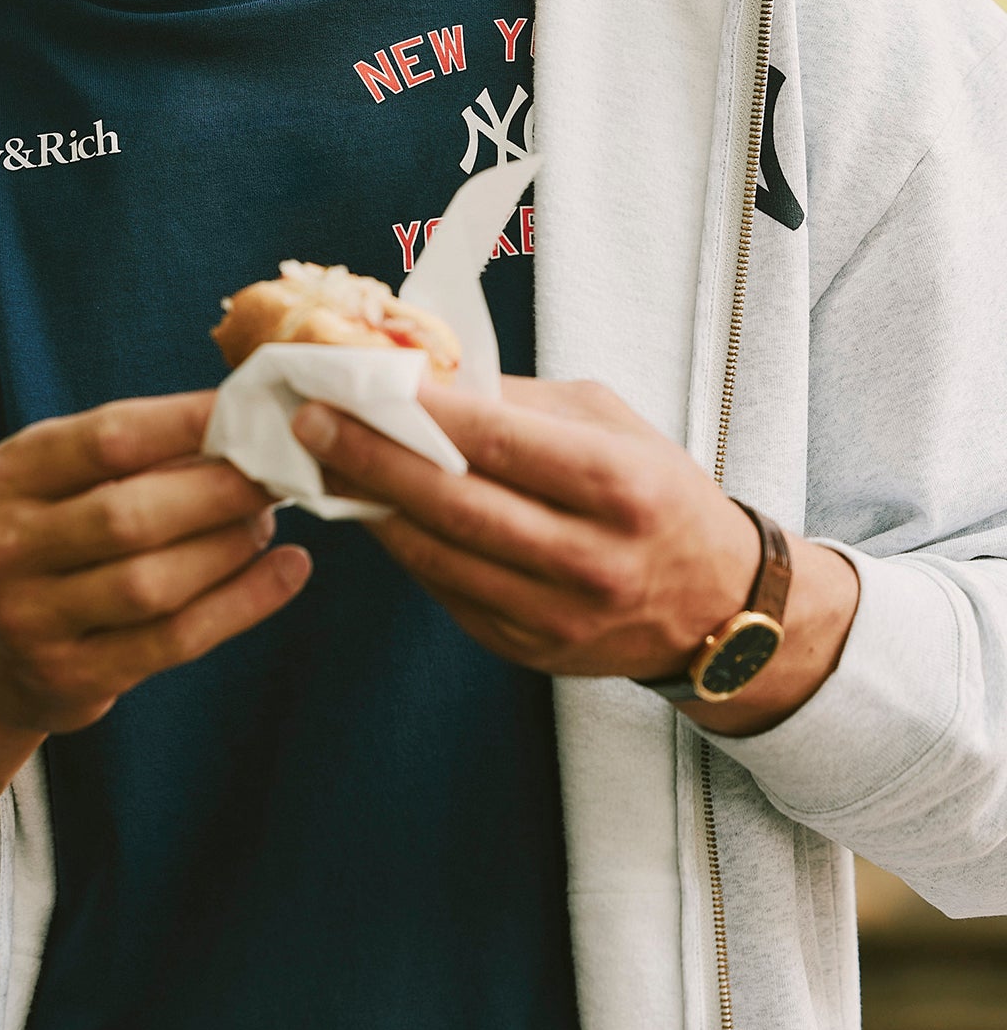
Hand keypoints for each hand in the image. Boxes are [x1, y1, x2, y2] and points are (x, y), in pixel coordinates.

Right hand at [0, 391, 311, 734]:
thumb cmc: (47, 543)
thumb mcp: (58, 484)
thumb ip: (137, 455)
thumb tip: (249, 425)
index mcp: (7, 477)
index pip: (108, 438)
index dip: (191, 421)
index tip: (256, 409)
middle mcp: (7, 547)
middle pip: (132, 515)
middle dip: (222, 490)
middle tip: (280, 472)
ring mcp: (33, 620)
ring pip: (154, 583)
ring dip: (231, 547)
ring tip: (268, 521)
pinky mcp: (70, 677)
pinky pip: (174, 639)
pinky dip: (244, 603)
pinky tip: (289, 571)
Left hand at [292, 377, 857, 735]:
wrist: (719, 605)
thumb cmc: (658, 493)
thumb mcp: (613, 424)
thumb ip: (521, 403)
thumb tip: (425, 378)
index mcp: (619, 486)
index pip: (497, 441)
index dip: (417, 413)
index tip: (355, 384)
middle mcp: (591, 558)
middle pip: (454, 504)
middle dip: (370, 460)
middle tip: (310, 424)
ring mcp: (558, 616)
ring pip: (438, 556)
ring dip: (370, 509)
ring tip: (324, 466)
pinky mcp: (530, 651)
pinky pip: (448, 593)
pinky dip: (405, 550)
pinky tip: (374, 514)